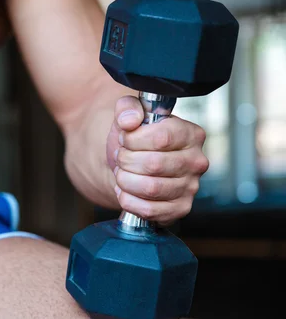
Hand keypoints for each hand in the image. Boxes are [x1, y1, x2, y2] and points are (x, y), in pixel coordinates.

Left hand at [106, 96, 209, 224]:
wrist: (132, 165)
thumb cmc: (135, 139)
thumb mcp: (129, 115)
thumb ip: (127, 108)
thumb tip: (129, 120)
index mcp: (190, 134)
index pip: (161, 137)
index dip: (133, 139)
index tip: (125, 139)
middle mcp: (196, 161)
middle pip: (153, 164)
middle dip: (126, 160)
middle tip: (121, 157)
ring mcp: (191, 187)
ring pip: (150, 188)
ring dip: (125, 180)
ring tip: (122, 173)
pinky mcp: (180, 209)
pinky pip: (149, 210)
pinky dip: (128, 200)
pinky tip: (126, 190)